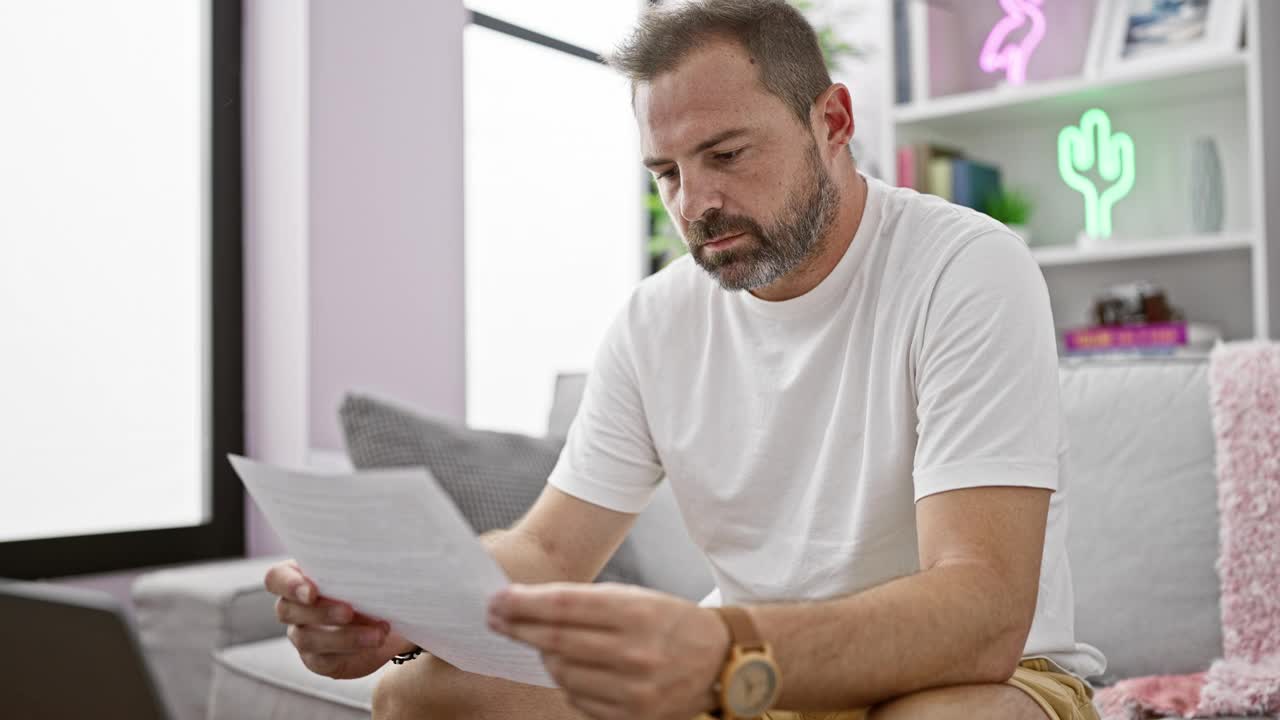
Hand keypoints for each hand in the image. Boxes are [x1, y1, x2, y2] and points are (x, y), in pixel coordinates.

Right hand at [263, 559, 413, 678]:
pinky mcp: (317, 659)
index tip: (313, 590)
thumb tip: (380, 554)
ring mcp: (302, 634)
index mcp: (299, 576)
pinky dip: (351, 650)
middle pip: (287, 609)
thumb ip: (361, 564)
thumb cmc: (374, 585)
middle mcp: (294, 606)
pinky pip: (323, 660)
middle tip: (350, 611)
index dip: (289, 584)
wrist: (389, 620)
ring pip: (306, 638)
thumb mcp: (368, 571)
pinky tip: (375, 640)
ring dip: (344, 636)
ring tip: (378, 632)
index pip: (276, 578)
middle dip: (321, 611)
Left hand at [488, 582, 729, 719]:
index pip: (564, 606)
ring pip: (561, 674)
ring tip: (545, 644)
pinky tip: (575, 669)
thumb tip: (525, 606)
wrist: (719, 661)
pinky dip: (568, 683)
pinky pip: (578, 700)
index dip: (524, 603)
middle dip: (518, 628)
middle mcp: (635, 652)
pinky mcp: (633, 717)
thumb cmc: (670, 622)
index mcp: (636, 613)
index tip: (497, 599)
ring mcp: (634, 690)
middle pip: (555, 641)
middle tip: (495, 617)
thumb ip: (585, 603)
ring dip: (545, 657)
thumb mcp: (636, 598)